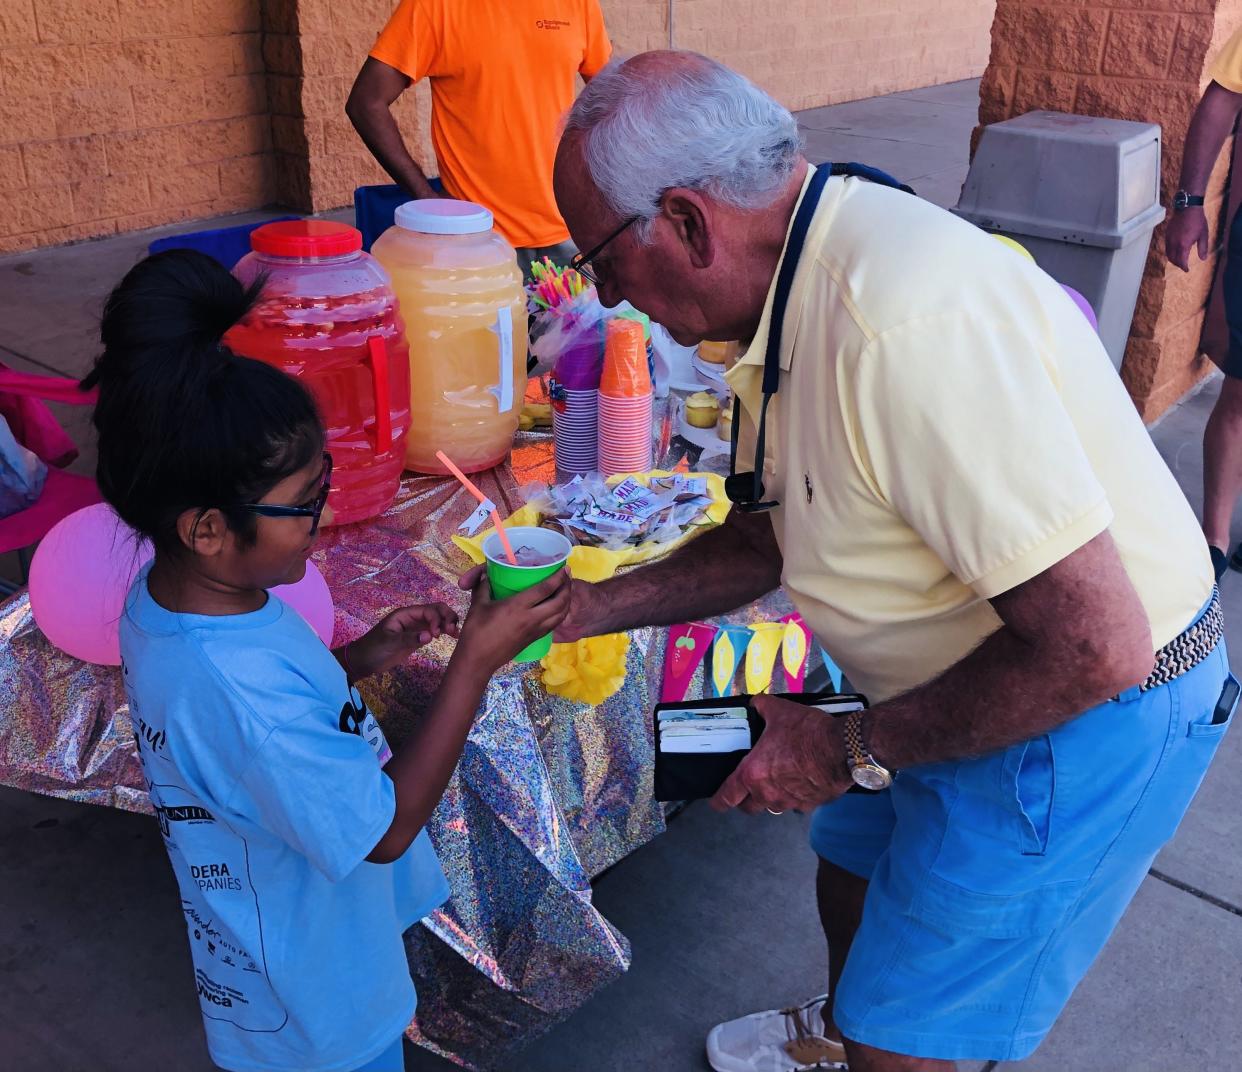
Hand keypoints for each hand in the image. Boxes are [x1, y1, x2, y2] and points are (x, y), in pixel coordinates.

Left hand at [345, 603, 459, 680]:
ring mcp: (416, 628)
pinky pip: (434, 631)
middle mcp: (413, 618)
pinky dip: (444, 632)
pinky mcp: (418, 638)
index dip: (436, 619)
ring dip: (448, 623)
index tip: (437, 634)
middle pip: (435, 610)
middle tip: (453, 631)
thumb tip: (430, 636)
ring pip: (437, 620)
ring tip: (455, 634)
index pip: (427, 611)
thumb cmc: (373, 649)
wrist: (363, 662)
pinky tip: (452, 637)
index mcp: (405, 614)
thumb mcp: (389, 643)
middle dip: (446, 617)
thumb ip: (409, 638)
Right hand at [458, 565, 605, 642]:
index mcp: (518, 607)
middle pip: (559, 602)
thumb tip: (484, 572)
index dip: (558, 577)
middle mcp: (531, 618)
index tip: (565, 568)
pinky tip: (557, 609)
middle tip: (568, 577)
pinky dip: (560, 614)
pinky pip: (554, 624)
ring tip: (566, 591)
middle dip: (567, 588)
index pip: (545, 589)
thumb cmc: (476, 632)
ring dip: (566, 602)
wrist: (478, 660)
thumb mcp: (478, 606)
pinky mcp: (534, 639)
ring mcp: (535, 630)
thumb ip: (483, 586)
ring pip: (560, 615)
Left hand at [710, 694, 852, 814]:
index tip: (717, 802)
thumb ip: (762, 707)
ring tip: (776, 782)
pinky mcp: (809, 804)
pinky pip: (796, 805)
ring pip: (772, 807)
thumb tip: (756, 703)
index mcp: (753, 774)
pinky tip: (800, 782)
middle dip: (745, 800)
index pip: (727, 797)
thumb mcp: (779, 712)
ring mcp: (789, 801)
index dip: (719, 801)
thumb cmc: (807, 732)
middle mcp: (768, 793)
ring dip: (771, 798)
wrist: (841, 748)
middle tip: (748, 788)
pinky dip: (795, 796)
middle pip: (749, 807)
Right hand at [1165, 207, 1207, 270]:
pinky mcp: (1167, 234)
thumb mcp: (1203, 235)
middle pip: (1173, 259)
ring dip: (1173, 259)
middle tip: (1183, 266)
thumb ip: (1203, 248)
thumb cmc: (1197, 220)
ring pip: (1168, 254)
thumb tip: (1203, 259)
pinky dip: (1170, 251)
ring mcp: (1169, 239)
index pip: (1181, 261)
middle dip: (1178, 264)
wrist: (1187, 208)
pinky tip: (1175, 250)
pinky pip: (1166, 247)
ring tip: (1178, 260)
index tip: (1187, 270)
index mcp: (1184, 244)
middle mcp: (1174, 243)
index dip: (1184, 267)